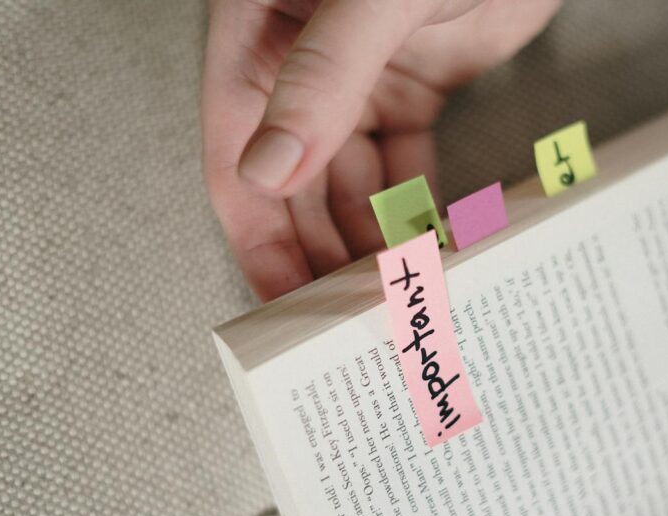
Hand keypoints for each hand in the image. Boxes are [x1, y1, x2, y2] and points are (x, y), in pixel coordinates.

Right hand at [202, 0, 560, 300]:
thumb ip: (321, 76)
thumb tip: (265, 171)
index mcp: (260, 41)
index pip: (238, 162)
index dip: (259, 241)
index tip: (283, 310)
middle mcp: (302, 69)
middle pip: (296, 189)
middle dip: (319, 255)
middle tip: (348, 321)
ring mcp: (361, 81)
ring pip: (352, 186)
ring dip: (370, 241)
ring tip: (394, 297)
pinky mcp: (418, 87)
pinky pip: (406, 167)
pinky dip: (417, 208)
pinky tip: (430, 248)